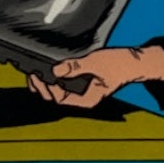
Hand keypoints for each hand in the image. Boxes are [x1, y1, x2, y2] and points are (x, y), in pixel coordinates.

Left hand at [26, 45, 163, 108]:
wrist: (133, 61)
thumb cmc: (119, 65)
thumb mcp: (96, 63)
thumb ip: (75, 67)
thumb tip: (56, 70)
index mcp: (86, 100)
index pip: (59, 98)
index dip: (47, 87)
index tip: (38, 75)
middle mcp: (81, 98)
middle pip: (54, 97)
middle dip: (41, 87)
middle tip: (30, 73)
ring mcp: (80, 91)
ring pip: (55, 91)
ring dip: (44, 83)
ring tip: (33, 72)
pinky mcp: (79, 82)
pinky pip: (61, 83)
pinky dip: (52, 77)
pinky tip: (45, 69)